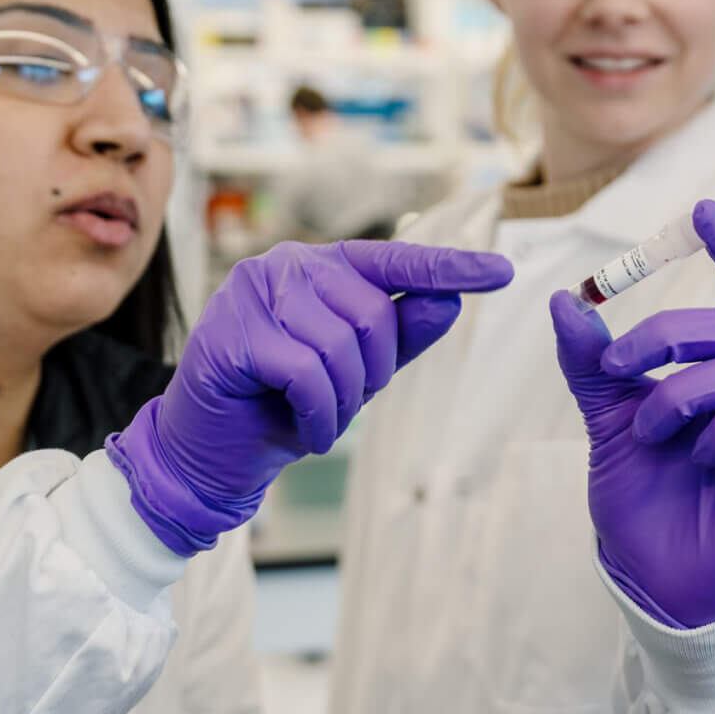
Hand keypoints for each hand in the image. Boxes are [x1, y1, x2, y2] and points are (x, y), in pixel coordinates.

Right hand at [111, 239, 513, 554]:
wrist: (212, 455)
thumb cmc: (283, 408)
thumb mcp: (357, 375)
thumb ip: (400, 336)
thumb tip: (448, 299)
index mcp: (320, 266)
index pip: (395, 259)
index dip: (450, 268)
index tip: (503, 271)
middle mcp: (284, 264)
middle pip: (370, 312)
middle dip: (373, 375)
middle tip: (343, 407)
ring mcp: (250, 293)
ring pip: (340, 345)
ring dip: (343, 403)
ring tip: (319, 422)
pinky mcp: (230, 333)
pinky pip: (306, 373)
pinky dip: (317, 415)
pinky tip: (303, 432)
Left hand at [549, 200, 714, 629]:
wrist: (654, 579)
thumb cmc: (644, 499)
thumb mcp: (606, 420)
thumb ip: (593, 364)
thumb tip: (563, 301)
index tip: (701, 209)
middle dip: (672, 328)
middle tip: (618, 359)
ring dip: (683, 389)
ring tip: (649, 430)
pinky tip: (695, 458)